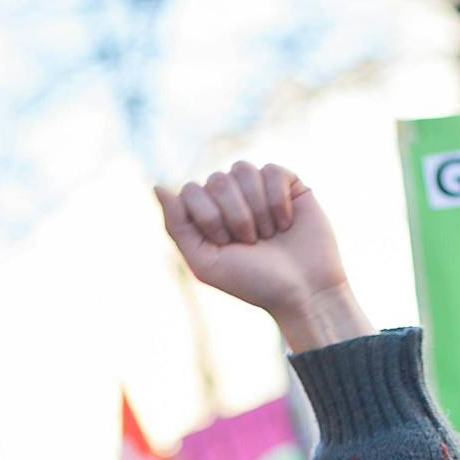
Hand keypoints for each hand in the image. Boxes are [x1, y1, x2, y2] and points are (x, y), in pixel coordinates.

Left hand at [155, 161, 371, 352]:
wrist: (303, 290)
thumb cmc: (253, 282)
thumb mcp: (205, 263)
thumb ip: (178, 226)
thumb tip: (156, 186)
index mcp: (207, 217)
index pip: (191, 191)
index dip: (208, 216)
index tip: (225, 244)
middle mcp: (230, 199)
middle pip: (217, 179)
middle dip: (234, 215)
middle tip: (251, 243)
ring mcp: (258, 189)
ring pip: (243, 169)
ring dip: (256, 208)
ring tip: (269, 235)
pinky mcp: (287, 183)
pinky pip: (271, 170)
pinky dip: (277, 200)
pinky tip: (286, 222)